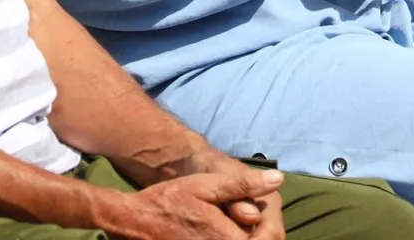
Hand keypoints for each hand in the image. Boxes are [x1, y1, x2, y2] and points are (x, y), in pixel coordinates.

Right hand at [106, 166, 283, 239]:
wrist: (135, 222)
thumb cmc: (169, 201)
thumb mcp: (205, 185)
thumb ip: (242, 184)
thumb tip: (278, 179)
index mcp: (228, 239)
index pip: (271, 238)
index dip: (273, 224)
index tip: (263, 209)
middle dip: (265, 232)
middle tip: (256, 214)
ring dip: (252, 237)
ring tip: (244, 221)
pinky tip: (229, 230)